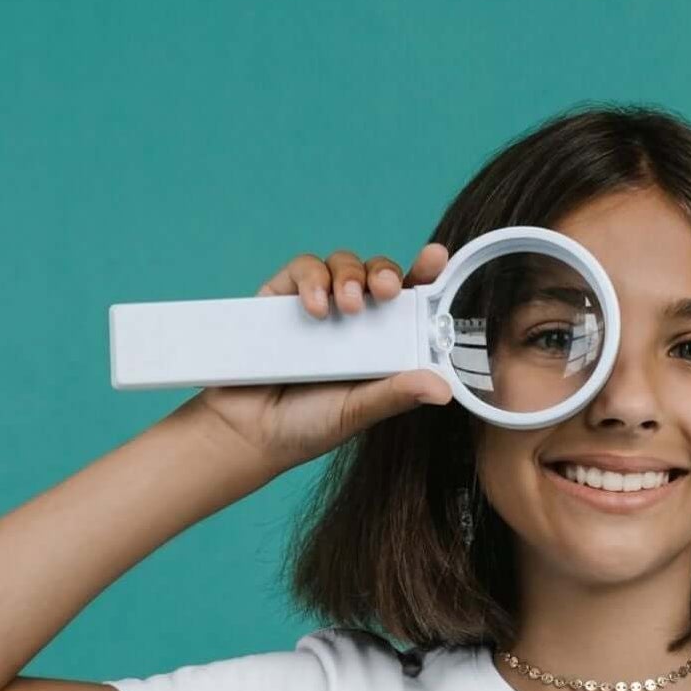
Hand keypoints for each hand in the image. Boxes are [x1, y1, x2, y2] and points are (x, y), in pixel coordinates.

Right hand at [197, 241, 454, 477]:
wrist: (246, 432)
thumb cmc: (306, 426)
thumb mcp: (357, 412)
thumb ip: (395, 395)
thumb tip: (444, 389)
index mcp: (380, 344)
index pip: (409, 303)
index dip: (425, 276)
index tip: (434, 258)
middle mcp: (352, 320)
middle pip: (377, 274)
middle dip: (384, 272)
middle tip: (385, 290)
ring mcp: (317, 304)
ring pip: (343, 264)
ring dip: (350, 276)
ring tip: (346, 306)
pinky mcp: (280, 297)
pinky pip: (303, 269)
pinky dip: (312, 280)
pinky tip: (314, 307)